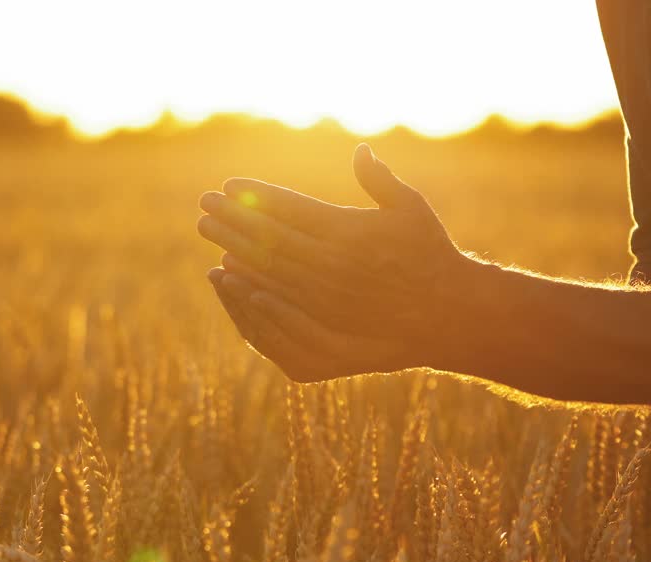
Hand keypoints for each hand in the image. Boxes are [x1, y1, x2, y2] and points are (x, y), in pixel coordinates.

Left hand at [198, 144, 474, 380]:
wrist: (446, 313)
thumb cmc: (429, 253)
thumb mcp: (411, 209)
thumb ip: (380, 180)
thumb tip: (361, 149)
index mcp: (348, 230)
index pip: (288, 208)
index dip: (255, 195)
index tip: (229, 184)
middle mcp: (331, 264)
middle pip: (268, 237)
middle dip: (232, 218)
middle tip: (204, 203)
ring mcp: (324, 297)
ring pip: (266, 269)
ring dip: (233, 247)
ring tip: (209, 229)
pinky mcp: (323, 323)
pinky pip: (274, 303)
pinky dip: (247, 284)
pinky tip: (229, 271)